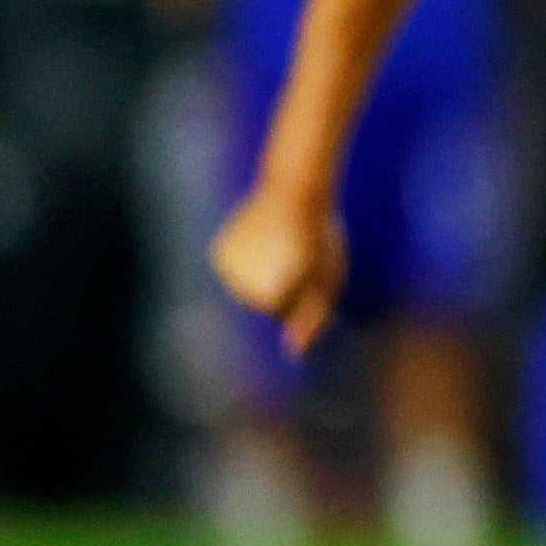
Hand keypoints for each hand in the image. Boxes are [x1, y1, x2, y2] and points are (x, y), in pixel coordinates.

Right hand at [209, 186, 344, 355]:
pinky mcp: (218, 254)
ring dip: (265, 275)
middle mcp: (238, 287)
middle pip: (262, 306)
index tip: (309, 271)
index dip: (302, 296)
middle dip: (282, 289)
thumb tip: (293, 352)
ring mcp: (224, 270)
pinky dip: (251, 262)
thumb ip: (311, 319)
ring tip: (281, 248)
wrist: (292, 192)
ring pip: (248, 289)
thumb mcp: (327, 282)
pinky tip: (263, 241)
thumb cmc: (318, 239)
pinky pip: (238, 272)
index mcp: (267, 297)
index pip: (283, 317)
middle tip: (297, 258)